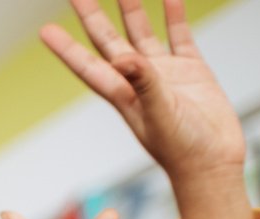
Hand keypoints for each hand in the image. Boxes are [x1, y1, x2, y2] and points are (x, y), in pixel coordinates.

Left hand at [41, 0, 251, 218]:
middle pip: (109, 41)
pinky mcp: (192, 72)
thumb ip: (144, 85)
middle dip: (93, 17)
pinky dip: (174, 17)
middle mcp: (138, 81)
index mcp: (123, 95)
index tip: (45, 31)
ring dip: (131, 10)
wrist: (214, 162)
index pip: (87, 66)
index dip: (66, 49)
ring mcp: (164, 74)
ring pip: (142, 34)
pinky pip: (180, 37)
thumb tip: (122, 57)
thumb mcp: (160, 115)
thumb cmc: (182, 150)